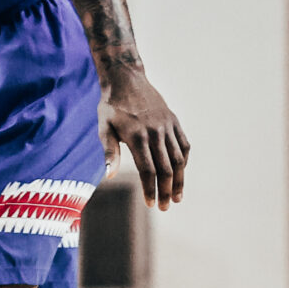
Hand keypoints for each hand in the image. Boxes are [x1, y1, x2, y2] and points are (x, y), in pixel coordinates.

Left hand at [101, 72, 188, 208]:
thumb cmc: (111, 107)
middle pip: (165, 168)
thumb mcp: (103, 128)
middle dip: (166, 191)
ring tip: (177, 197)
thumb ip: (109, 152)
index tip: (150, 204)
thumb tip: (109, 176)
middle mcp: (155, 133)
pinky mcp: (174, 122)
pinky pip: (184, 145)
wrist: (126, 80)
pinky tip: (180, 173)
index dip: (150, 189)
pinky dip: (184, 161)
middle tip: (164, 207)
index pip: (147, 170)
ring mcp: (167, 127)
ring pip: (178, 159)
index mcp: (137, 137)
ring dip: (179, 180)